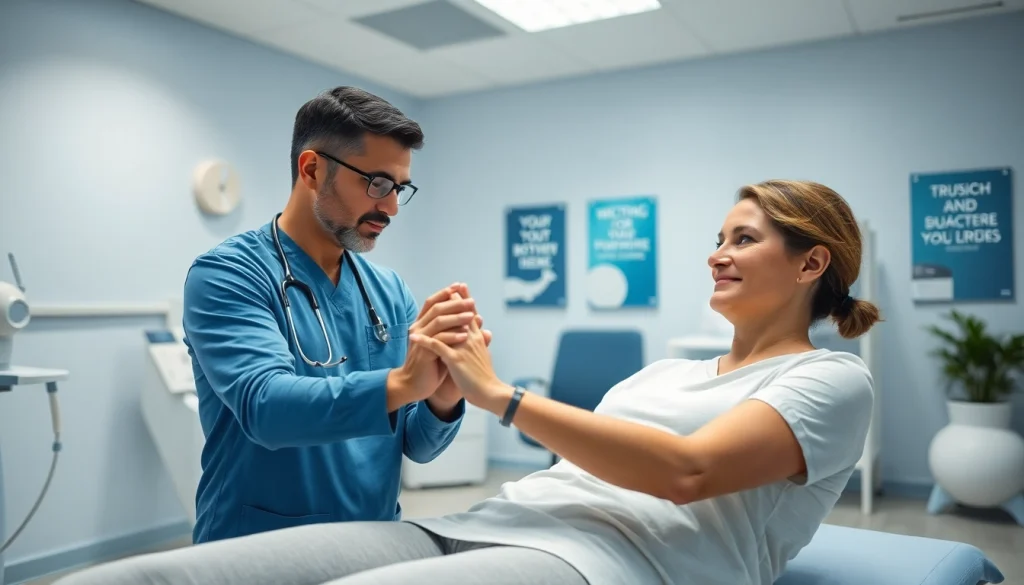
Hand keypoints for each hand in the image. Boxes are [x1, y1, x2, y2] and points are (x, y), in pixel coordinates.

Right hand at [387, 284, 476, 410]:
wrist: (416, 385)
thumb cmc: (432, 365)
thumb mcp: (448, 345)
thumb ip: (461, 330)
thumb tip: (480, 319)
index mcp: (423, 324)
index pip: (433, 303)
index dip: (446, 293)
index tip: (461, 287)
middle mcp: (419, 328)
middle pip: (437, 309)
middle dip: (455, 303)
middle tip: (472, 301)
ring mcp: (420, 340)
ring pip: (438, 322)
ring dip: (456, 318)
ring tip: (471, 316)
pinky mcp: (423, 352)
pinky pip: (438, 340)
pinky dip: (452, 337)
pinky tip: (464, 335)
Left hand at [429, 287, 492, 415]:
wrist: (490, 393)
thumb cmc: (486, 377)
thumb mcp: (484, 356)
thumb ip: (482, 343)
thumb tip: (484, 333)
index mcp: (477, 339)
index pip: (470, 315)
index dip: (466, 300)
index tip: (461, 287)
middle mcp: (471, 340)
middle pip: (462, 315)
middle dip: (456, 300)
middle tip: (452, 286)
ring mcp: (463, 348)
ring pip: (450, 326)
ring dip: (440, 314)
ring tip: (430, 305)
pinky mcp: (455, 360)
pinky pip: (437, 347)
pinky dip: (425, 340)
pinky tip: (414, 336)